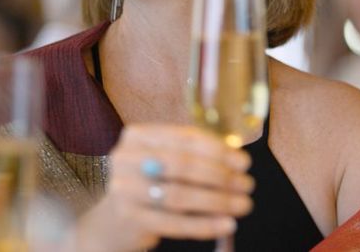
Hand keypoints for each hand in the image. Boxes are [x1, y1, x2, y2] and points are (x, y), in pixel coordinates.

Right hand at [69, 124, 253, 251]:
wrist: (113, 221)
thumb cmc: (150, 183)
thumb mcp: (166, 161)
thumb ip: (195, 155)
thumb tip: (238, 160)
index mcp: (138, 135)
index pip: (185, 138)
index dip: (219, 150)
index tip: (244, 162)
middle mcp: (126, 158)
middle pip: (183, 165)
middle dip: (221, 176)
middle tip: (247, 185)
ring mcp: (123, 189)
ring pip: (180, 195)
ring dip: (217, 201)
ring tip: (243, 205)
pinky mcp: (129, 218)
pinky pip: (174, 223)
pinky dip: (204, 224)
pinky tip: (226, 224)